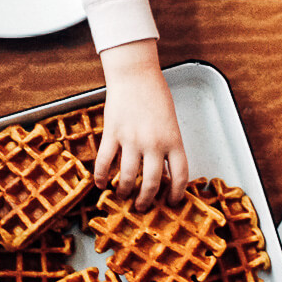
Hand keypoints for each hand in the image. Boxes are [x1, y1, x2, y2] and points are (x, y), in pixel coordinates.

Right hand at [94, 39, 188, 209]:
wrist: (135, 75)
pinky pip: (105, 162)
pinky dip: (101, 176)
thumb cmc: (155, 95)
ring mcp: (132, 139)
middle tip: (142, 206)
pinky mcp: (112, 134)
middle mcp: (154, 143)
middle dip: (146, 200)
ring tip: (122, 195)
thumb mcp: (170, 123)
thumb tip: (161, 171)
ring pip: (127, 177)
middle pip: (151, 183)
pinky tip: (101, 183)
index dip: (176, 193)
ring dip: (124, 191)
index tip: (172, 202)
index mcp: (173, 140)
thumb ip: (168, 146)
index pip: (180, 175)